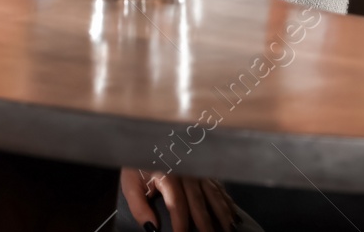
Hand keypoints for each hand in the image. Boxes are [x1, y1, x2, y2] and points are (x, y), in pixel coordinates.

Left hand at [121, 168, 236, 231]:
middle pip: (199, 202)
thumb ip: (139, 208)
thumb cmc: (138, 165)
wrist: (147, 140)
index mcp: (167, 176)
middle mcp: (186, 172)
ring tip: (229, 229)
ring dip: (222, 214)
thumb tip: (152, 228)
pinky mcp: (204, 170)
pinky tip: (233, 215)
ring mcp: (197, 170)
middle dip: (206, 224)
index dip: (181, 224)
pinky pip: (219, 188)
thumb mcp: (130, 185)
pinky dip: (227, 202)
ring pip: (213, 195)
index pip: (177, 205)